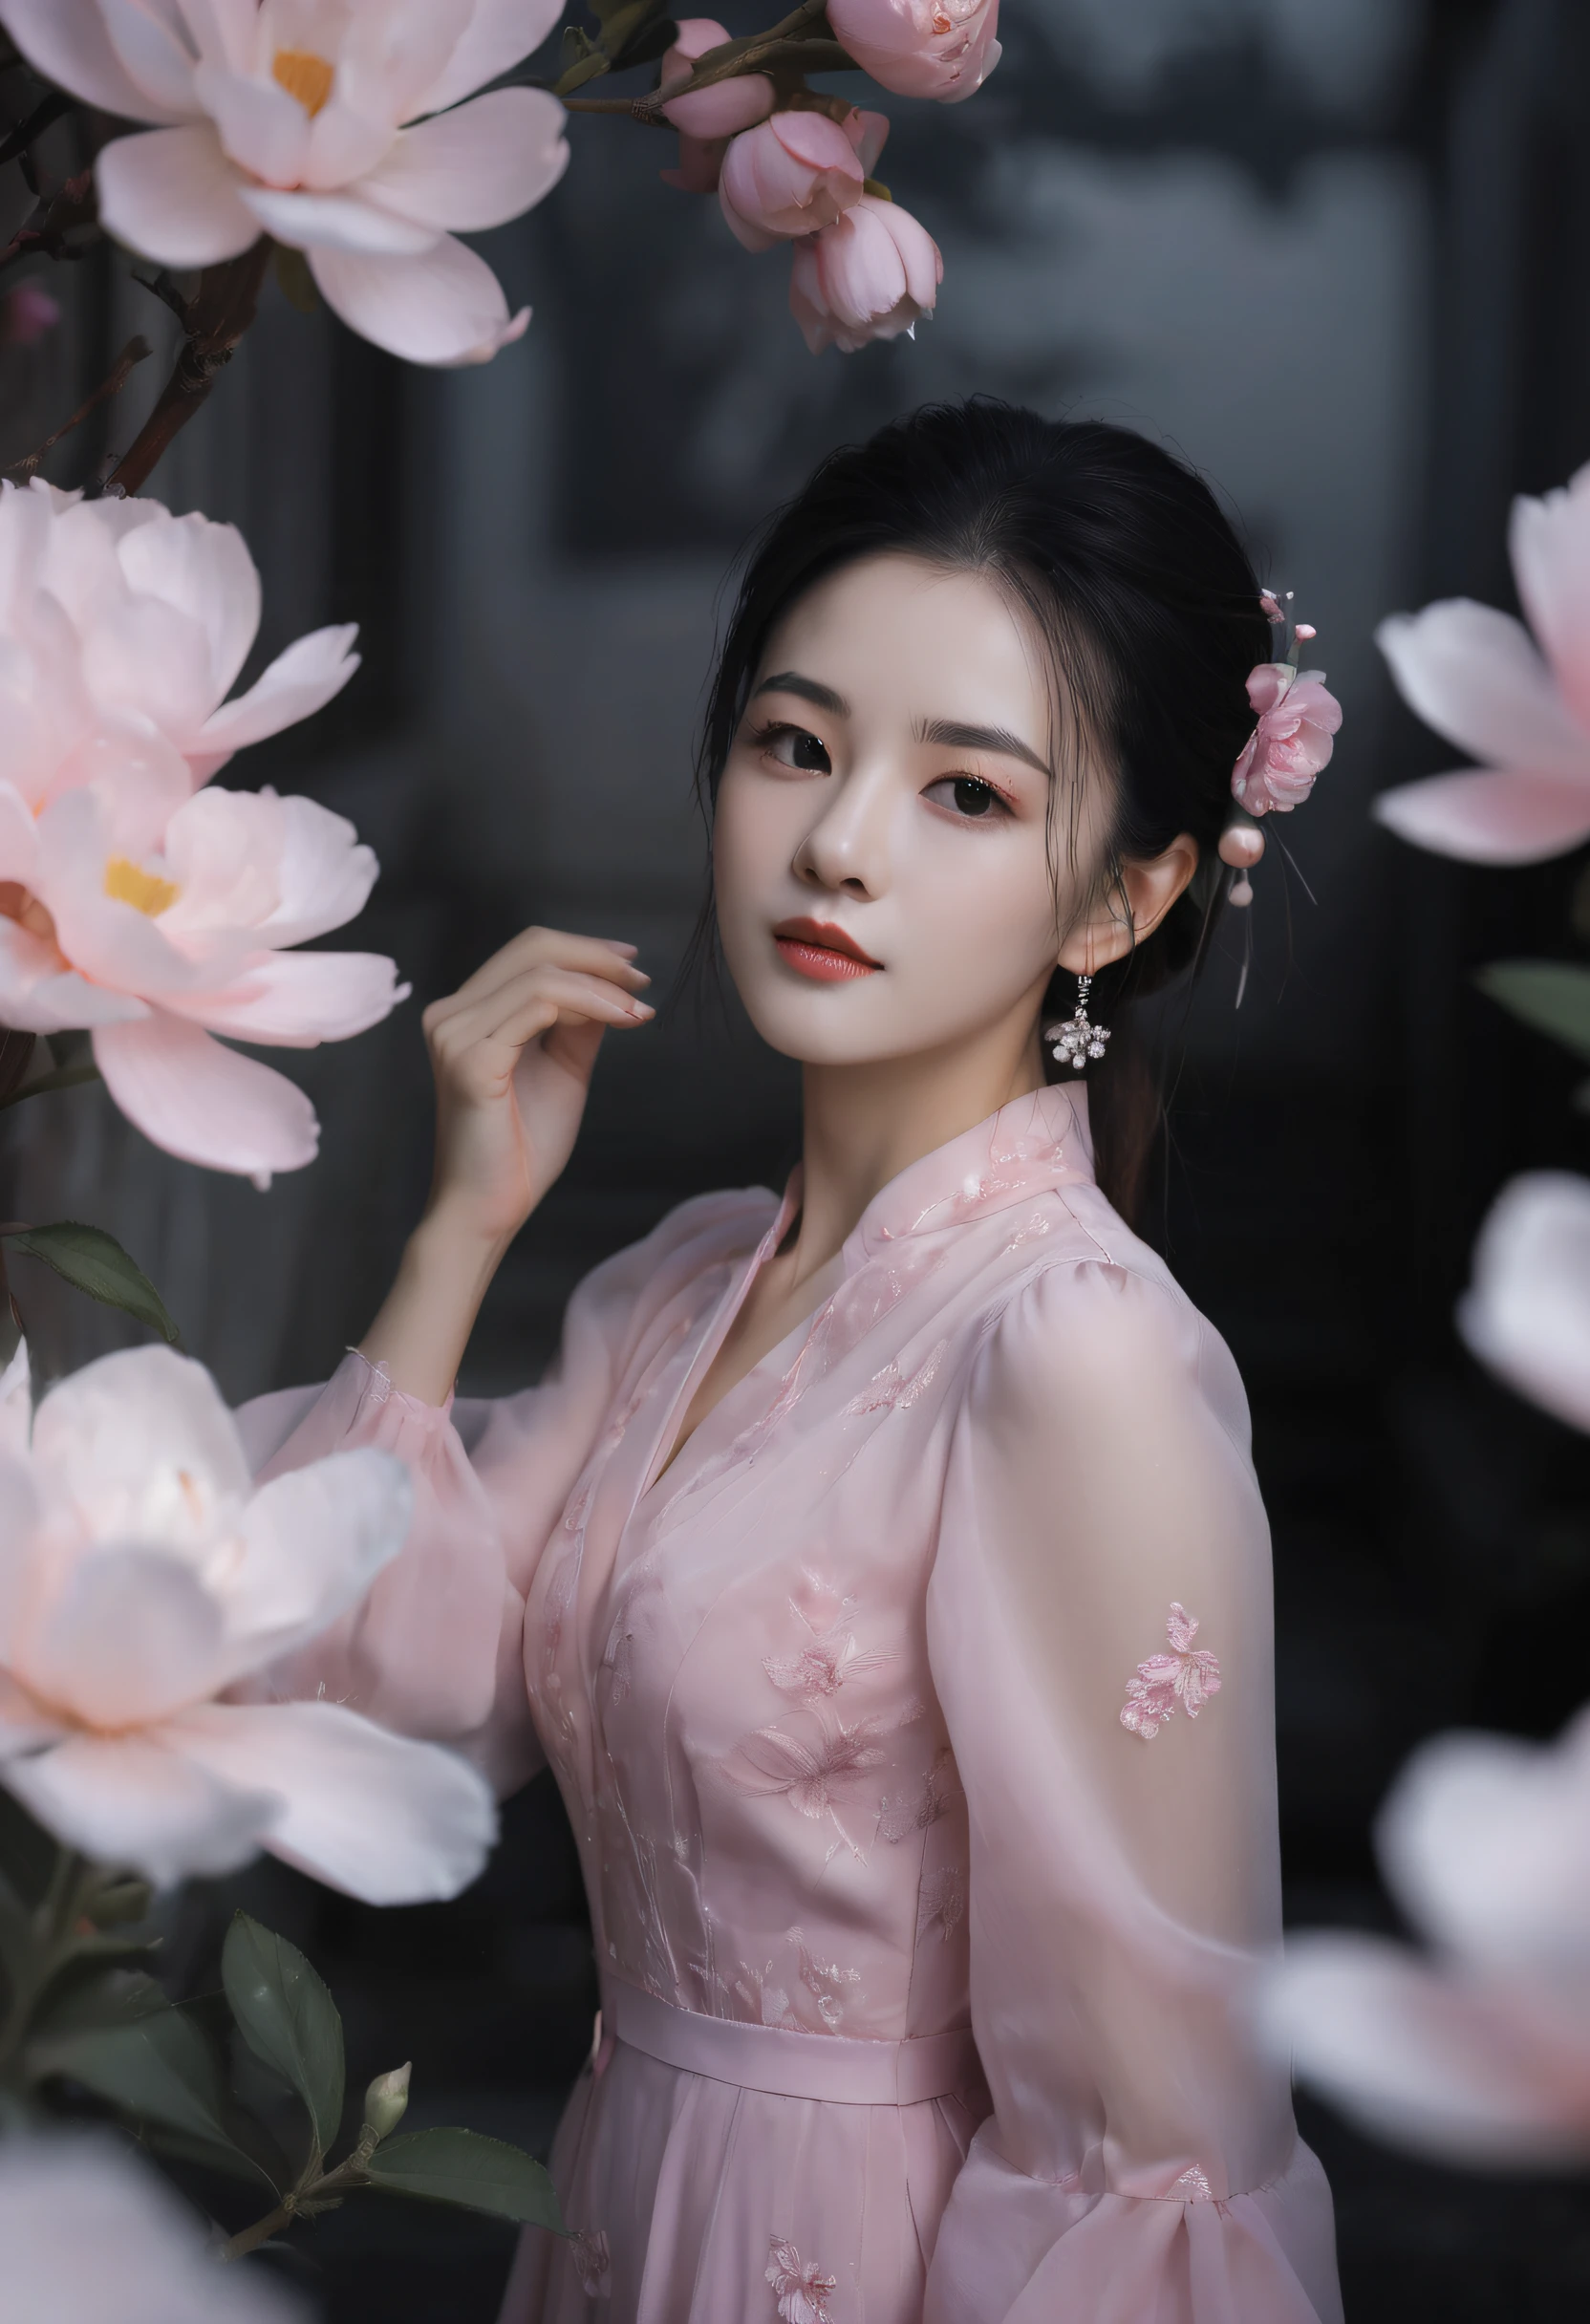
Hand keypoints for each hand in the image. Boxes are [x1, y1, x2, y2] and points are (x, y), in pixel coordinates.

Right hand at [420, 927, 652, 1251]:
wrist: (491, 1211)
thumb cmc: (522, 1148)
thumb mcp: (562, 1069)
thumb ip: (579, 1024)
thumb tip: (610, 982)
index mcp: (466, 1014)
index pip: (527, 953)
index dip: (585, 951)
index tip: (634, 969)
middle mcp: (450, 1015)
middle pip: (531, 948)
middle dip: (597, 957)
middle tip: (642, 980)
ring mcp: (454, 1035)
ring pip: (541, 974)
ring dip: (601, 986)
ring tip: (638, 1010)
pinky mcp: (470, 1059)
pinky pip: (539, 1004)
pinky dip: (590, 1005)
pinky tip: (621, 1021)